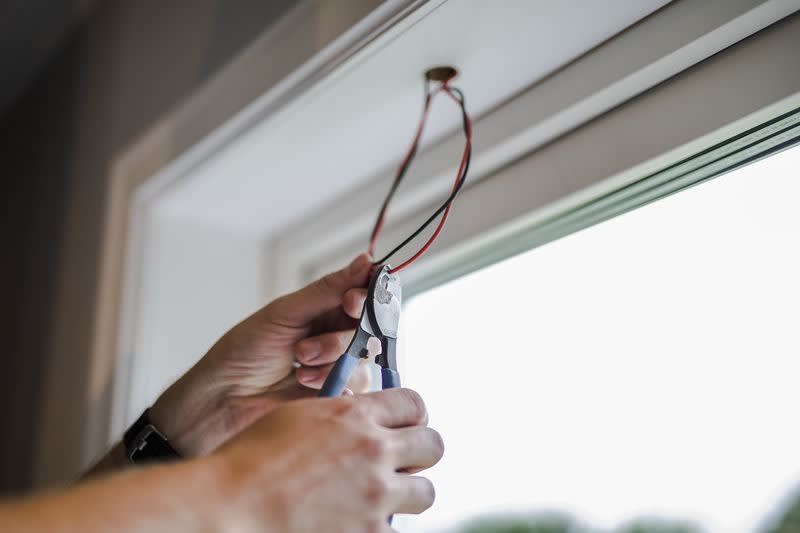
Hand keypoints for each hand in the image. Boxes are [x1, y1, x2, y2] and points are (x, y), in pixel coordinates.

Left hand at [150, 254, 374, 456]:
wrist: (225, 398)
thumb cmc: (245, 350)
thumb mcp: (285, 313)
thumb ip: (328, 290)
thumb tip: (364, 260)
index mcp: (324, 306)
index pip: (363, 293)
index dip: (365, 296)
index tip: (350, 302)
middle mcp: (334, 332)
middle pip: (366, 328)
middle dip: (335, 340)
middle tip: (304, 349)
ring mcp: (337, 363)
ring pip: (361, 359)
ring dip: (329, 363)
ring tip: (298, 369)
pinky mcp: (337, 391)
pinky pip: (356, 388)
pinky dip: (333, 385)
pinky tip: (306, 386)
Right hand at [213, 388, 443, 532]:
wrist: (232, 507)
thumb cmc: (251, 462)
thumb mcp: (299, 416)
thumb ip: (340, 414)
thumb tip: (361, 417)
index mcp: (354, 415)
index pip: (413, 404)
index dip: (412, 415)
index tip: (407, 424)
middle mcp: (373, 451)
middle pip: (432, 446)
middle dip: (420, 453)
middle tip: (403, 462)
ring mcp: (375, 495)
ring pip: (425, 492)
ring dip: (408, 494)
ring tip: (382, 498)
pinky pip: (397, 529)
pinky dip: (381, 527)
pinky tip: (359, 522)